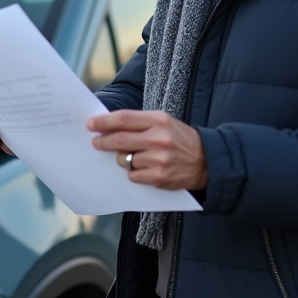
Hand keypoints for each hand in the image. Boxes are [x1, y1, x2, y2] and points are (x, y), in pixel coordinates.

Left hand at [87, 110, 207, 190]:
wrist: (207, 161)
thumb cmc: (180, 139)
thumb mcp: (164, 122)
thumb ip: (139, 122)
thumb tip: (108, 125)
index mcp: (159, 120)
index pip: (123, 119)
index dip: (103, 122)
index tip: (91, 124)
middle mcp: (159, 139)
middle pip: (120, 140)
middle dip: (103, 142)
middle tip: (96, 142)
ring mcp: (159, 159)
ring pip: (124, 160)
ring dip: (122, 159)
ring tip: (132, 156)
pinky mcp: (158, 177)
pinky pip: (133, 175)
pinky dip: (133, 172)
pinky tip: (143, 168)